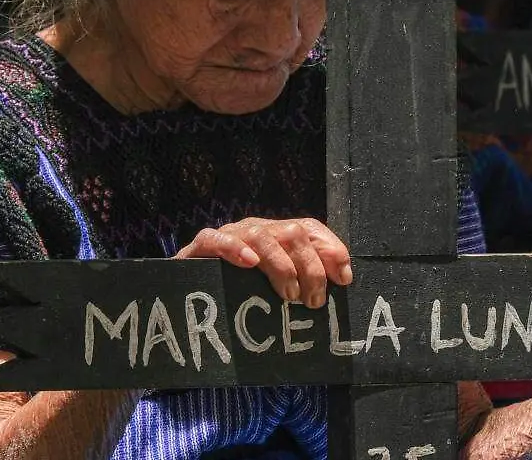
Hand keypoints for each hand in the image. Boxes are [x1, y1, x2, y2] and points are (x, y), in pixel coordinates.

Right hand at [174, 217, 352, 308]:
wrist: (186, 294)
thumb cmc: (239, 295)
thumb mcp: (277, 289)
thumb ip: (306, 281)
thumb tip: (345, 278)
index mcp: (277, 236)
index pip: (311, 229)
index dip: (331, 249)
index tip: (344, 279)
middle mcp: (257, 230)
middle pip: (293, 233)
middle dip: (310, 267)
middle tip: (314, 301)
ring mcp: (230, 235)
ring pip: (262, 235)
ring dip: (281, 265)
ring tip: (289, 295)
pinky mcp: (200, 246)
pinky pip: (216, 239)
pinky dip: (234, 249)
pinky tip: (249, 264)